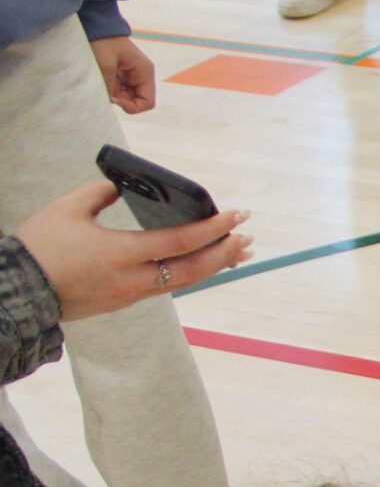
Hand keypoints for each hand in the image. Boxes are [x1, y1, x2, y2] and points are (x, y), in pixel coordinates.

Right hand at [17, 181, 249, 319]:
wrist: (19, 291)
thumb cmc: (40, 247)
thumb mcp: (67, 209)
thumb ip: (99, 192)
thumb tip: (122, 185)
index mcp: (121, 253)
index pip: (181, 241)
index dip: (213, 228)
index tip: (237, 215)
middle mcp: (134, 279)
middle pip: (194, 269)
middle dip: (225, 252)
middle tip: (248, 237)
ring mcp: (131, 294)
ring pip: (184, 281)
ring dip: (213, 265)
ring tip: (237, 251)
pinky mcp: (125, 301)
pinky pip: (168, 285)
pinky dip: (190, 273)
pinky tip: (201, 263)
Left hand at [91, 37, 154, 113]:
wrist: (96, 25)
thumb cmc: (103, 41)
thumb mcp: (105, 64)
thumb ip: (109, 86)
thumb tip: (110, 101)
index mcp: (144, 72)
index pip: (148, 102)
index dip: (133, 106)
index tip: (115, 99)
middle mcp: (141, 75)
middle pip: (137, 101)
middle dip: (122, 100)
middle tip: (106, 91)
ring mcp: (131, 76)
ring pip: (127, 97)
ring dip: (115, 95)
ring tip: (102, 83)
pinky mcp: (121, 74)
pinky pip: (119, 90)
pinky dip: (110, 90)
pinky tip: (102, 80)